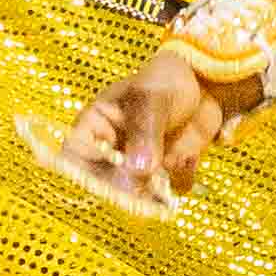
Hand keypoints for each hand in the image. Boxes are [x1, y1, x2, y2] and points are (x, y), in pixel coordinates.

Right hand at [21, 48, 246, 216]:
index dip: (87, 174)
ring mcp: (137, 165)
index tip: (115, 178)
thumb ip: (144, 132)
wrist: (200, 82)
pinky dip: (181, 178)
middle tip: (149, 184)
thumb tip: (139, 171)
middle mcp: (110, 152)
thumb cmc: (162, 83)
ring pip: (139, 193)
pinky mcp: (163, 173)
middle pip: (105, 184)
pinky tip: (190, 156)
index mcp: (93, 127)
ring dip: (160, 185)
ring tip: (177, 159)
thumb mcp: (150, 100)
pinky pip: (168, 191)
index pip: (74, 158)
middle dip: (129, 189)